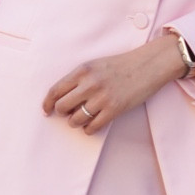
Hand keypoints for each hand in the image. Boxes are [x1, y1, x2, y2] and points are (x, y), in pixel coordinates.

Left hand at [43, 34, 188, 134]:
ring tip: (83, 117)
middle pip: (63, 107)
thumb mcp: (96, 65)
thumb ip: (79, 78)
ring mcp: (102, 98)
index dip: (47, 103)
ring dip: (76, 122)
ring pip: (75, 120)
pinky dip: (88, 129)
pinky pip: (92, 127)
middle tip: (69, 113)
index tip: (46, 110)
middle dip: (63, 113)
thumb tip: (61, 98)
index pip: (56, 90)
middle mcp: (90, 84)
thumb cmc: (121, 65)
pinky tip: (92, 124)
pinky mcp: (114, 109)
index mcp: (83, 70)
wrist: (148, 65)